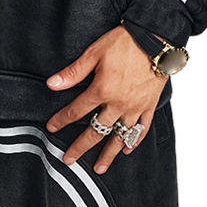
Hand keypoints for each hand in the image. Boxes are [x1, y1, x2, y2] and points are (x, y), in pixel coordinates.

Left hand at [45, 25, 167, 174]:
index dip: (62, 120)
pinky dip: (133, 141)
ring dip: (108, 153)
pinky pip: (141, 128)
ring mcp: (135, 107)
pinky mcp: (149, 105)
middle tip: (68, 160)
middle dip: (80, 146)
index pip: (77, 110)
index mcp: (102, 90)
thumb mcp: (93, 53)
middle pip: (96, 130)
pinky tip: (126, 149)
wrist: (153, 38)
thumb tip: (52, 84)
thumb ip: (73, 72)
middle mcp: (118, 104)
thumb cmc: (123, 42)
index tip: (52, 128)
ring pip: (119, 136)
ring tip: (99, 168)